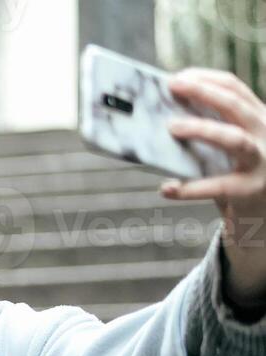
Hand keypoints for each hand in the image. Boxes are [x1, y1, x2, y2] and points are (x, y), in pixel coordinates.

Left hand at [163, 69, 265, 305]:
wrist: (264, 215)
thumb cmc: (237, 175)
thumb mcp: (228, 147)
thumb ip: (208, 131)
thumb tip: (163, 118)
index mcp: (259, 118)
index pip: (236, 88)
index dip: (207, 79)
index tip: (178, 76)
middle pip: (237, 105)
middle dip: (205, 92)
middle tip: (173, 85)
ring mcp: (262, 162)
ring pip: (234, 139)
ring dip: (202, 129)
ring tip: (172, 127)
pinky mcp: (251, 190)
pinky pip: (218, 186)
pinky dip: (190, 188)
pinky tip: (167, 188)